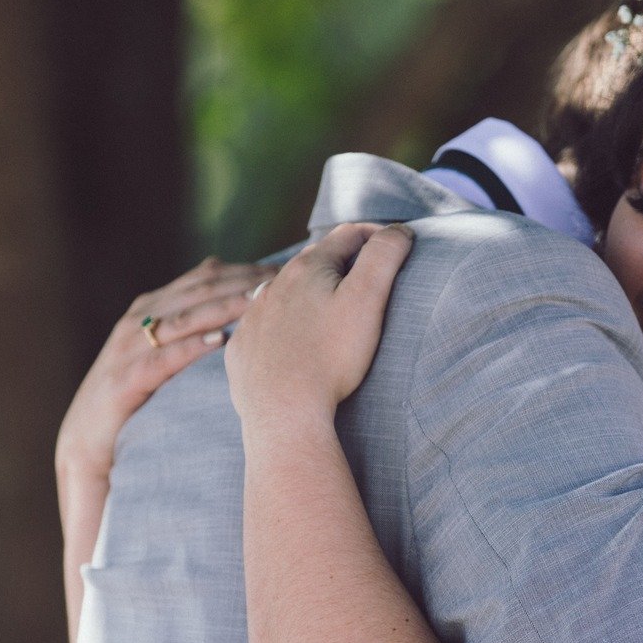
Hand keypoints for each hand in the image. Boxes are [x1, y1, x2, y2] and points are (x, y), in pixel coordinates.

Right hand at [56, 256, 276, 482]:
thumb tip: (230, 292)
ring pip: (184, 319)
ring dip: (223, 307)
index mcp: (152, 308)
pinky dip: (191, 347)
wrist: (87, 439)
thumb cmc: (134, 394)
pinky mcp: (125, 380)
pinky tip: (220, 341)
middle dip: (241, 282)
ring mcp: (129, 348)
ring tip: (258, 301)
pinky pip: (163, 359)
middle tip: (280, 281)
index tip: (283, 271)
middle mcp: (139, 320)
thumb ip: (189, 323)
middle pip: (198, 291)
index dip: (244, 271)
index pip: (204, 278)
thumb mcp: (162, 351)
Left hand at [227, 222, 412, 434]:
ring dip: (308, 295)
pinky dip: (283, 328)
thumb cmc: (330, 356)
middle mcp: (274, 285)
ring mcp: (254, 318)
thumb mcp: (368, 299)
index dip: (376, 235)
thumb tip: (398, 230)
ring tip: (328, 312)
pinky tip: (294, 344)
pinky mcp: (243, 349)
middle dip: (341, 264)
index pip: (349, 236)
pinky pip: (264, 329)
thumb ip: (384, 257)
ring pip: (285, 295)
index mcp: (308, 268)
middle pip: (314, 263)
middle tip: (366, 278)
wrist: (282, 412)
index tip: (395, 245)